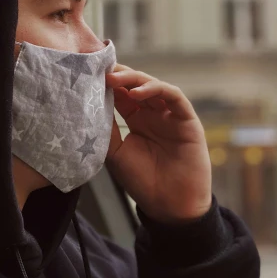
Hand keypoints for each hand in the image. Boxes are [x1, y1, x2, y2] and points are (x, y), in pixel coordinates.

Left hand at [105, 66, 211, 223]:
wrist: (169, 205)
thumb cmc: (142, 181)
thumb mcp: (116, 152)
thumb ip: (106, 128)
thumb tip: (89, 104)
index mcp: (136, 120)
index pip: (121, 93)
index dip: (107, 83)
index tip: (90, 75)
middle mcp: (153, 113)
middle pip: (136, 85)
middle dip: (119, 76)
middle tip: (101, 72)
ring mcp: (170, 115)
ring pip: (153, 86)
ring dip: (134, 79)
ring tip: (115, 80)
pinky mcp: (187, 119)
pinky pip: (174, 96)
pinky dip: (156, 90)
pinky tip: (137, 94)